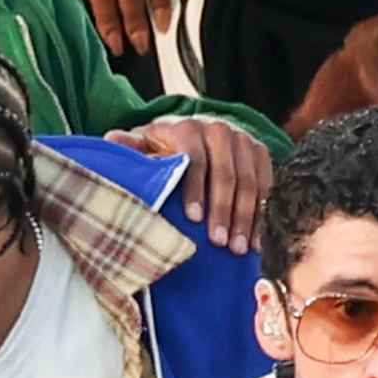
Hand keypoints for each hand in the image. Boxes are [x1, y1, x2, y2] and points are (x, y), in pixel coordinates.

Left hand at [105, 117, 269, 251]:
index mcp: (188, 128)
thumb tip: (111, 141)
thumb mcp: (146, 143)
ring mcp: (244, 141)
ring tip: (239, 249)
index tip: (193, 218)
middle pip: (226, 174)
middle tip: (221, 243)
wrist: (201, 132)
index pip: (195, 158)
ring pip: (250, 182)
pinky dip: (262, 215)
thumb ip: (132, 147)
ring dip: (245, 218)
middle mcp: (219, 130)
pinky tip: (257, 241)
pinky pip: (266, 187)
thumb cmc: (167, 147)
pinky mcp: (261, 153)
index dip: (195, 189)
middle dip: (224, 211)